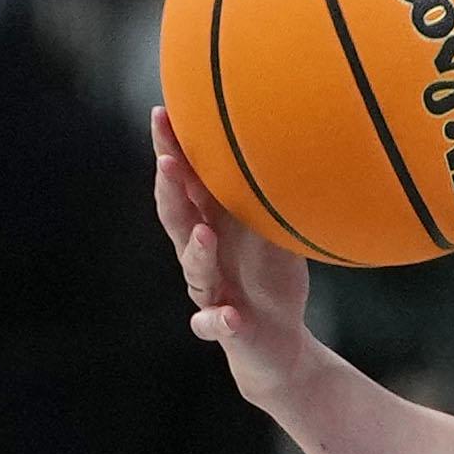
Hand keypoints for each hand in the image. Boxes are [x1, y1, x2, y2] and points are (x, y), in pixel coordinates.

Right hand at [153, 108, 324, 405]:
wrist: (276, 341)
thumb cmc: (270, 276)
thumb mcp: (274, 229)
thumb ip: (269, 194)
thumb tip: (291, 136)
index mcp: (210, 222)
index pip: (185, 182)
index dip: (170, 150)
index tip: (162, 113)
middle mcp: (200, 253)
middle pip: (177, 218)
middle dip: (170, 190)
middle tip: (168, 161)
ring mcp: (209, 291)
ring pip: (194, 270)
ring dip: (198, 252)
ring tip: (206, 234)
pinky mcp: (223, 328)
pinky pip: (213, 325)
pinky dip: (219, 322)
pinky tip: (231, 316)